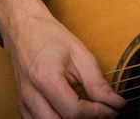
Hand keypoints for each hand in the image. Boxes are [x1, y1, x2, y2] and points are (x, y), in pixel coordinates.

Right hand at [0, 0, 124, 118]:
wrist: (24, 29)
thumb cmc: (50, 37)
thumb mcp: (80, 55)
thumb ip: (97, 84)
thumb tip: (116, 104)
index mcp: (45, 77)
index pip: (74, 111)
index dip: (98, 113)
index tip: (111, 108)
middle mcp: (30, 94)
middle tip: (102, 112)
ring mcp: (24, 102)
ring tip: (87, 111)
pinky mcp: (23, 106)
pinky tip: (68, 113)